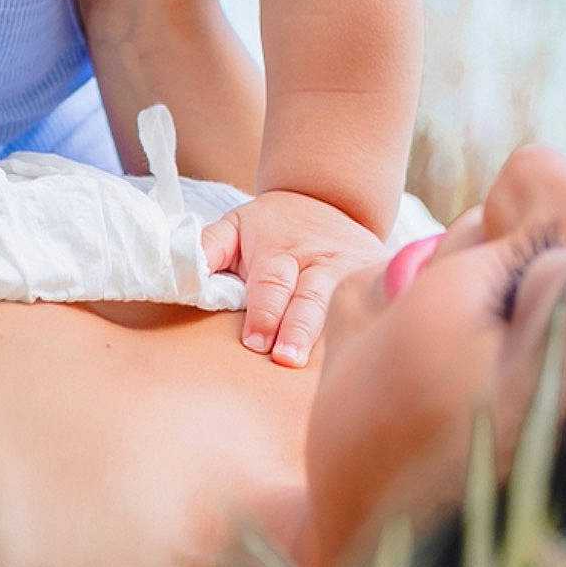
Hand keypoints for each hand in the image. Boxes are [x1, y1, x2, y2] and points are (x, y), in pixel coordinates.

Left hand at [201, 189, 384, 367]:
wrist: (328, 197)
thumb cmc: (272, 227)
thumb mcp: (236, 225)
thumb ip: (209, 247)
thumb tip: (186, 268)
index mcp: (280, 252)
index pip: (271, 283)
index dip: (264, 312)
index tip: (255, 341)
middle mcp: (319, 262)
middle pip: (310, 298)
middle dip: (298, 328)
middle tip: (286, 359)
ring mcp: (353, 271)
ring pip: (346, 303)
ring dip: (336, 334)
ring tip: (330, 369)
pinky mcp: (379, 280)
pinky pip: (379, 302)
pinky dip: (377, 319)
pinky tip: (375, 347)